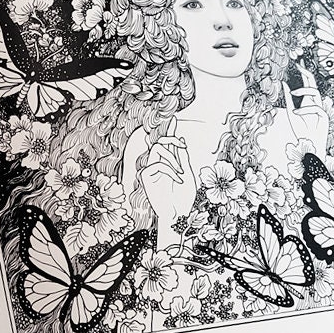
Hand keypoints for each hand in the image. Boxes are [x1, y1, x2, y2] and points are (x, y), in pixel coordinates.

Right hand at [139, 117, 197, 234]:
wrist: (178, 214)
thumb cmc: (183, 198)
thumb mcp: (187, 173)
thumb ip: (182, 157)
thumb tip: (179, 139)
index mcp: (170, 163)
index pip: (169, 143)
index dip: (171, 130)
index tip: (173, 118)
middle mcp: (159, 164)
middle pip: (160, 142)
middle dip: (171, 138)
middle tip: (182, 146)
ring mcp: (151, 170)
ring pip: (157, 149)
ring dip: (172, 159)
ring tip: (181, 173)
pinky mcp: (146, 176)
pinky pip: (157, 164)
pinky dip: (170, 170)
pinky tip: (178, 180)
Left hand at [283, 65, 328, 151]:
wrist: (309, 145)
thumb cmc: (301, 131)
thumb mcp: (291, 114)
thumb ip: (289, 100)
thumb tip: (284, 84)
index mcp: (307, 102)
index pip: (307, 84)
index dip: (304, 73)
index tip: (297, 63)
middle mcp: (314, 103)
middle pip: (313, 84)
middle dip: (307, 74)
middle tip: (299, 66)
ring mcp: (320, 109)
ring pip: (315, 93)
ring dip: (304, 91)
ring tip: (293, 94)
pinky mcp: (324, 117)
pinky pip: (316, 108)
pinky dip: (304, 109)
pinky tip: (295, 112)